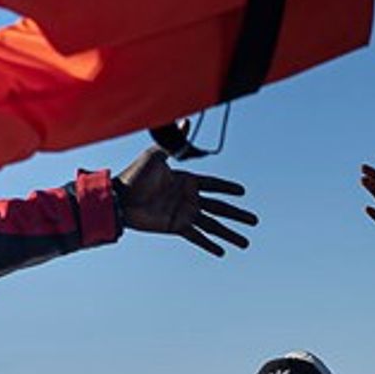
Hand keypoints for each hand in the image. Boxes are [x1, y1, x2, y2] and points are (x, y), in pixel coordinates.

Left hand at [115, 148, 254, 256]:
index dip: (228, 188)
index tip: (243, 192)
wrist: (119, 199)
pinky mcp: (175, 227)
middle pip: (220, 208)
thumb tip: (186, 121)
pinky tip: (222, 252)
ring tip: (245, 243)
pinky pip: (197, 237)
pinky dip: (209, 245)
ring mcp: (183, 213)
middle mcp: (188, 198)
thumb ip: (173, 144)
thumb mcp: (155, 156)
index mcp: (186, 180)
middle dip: (237, 215)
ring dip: (229, 234)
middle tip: (255, 221)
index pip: (214, 185)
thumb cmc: (135, 175)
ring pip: (213, 225)